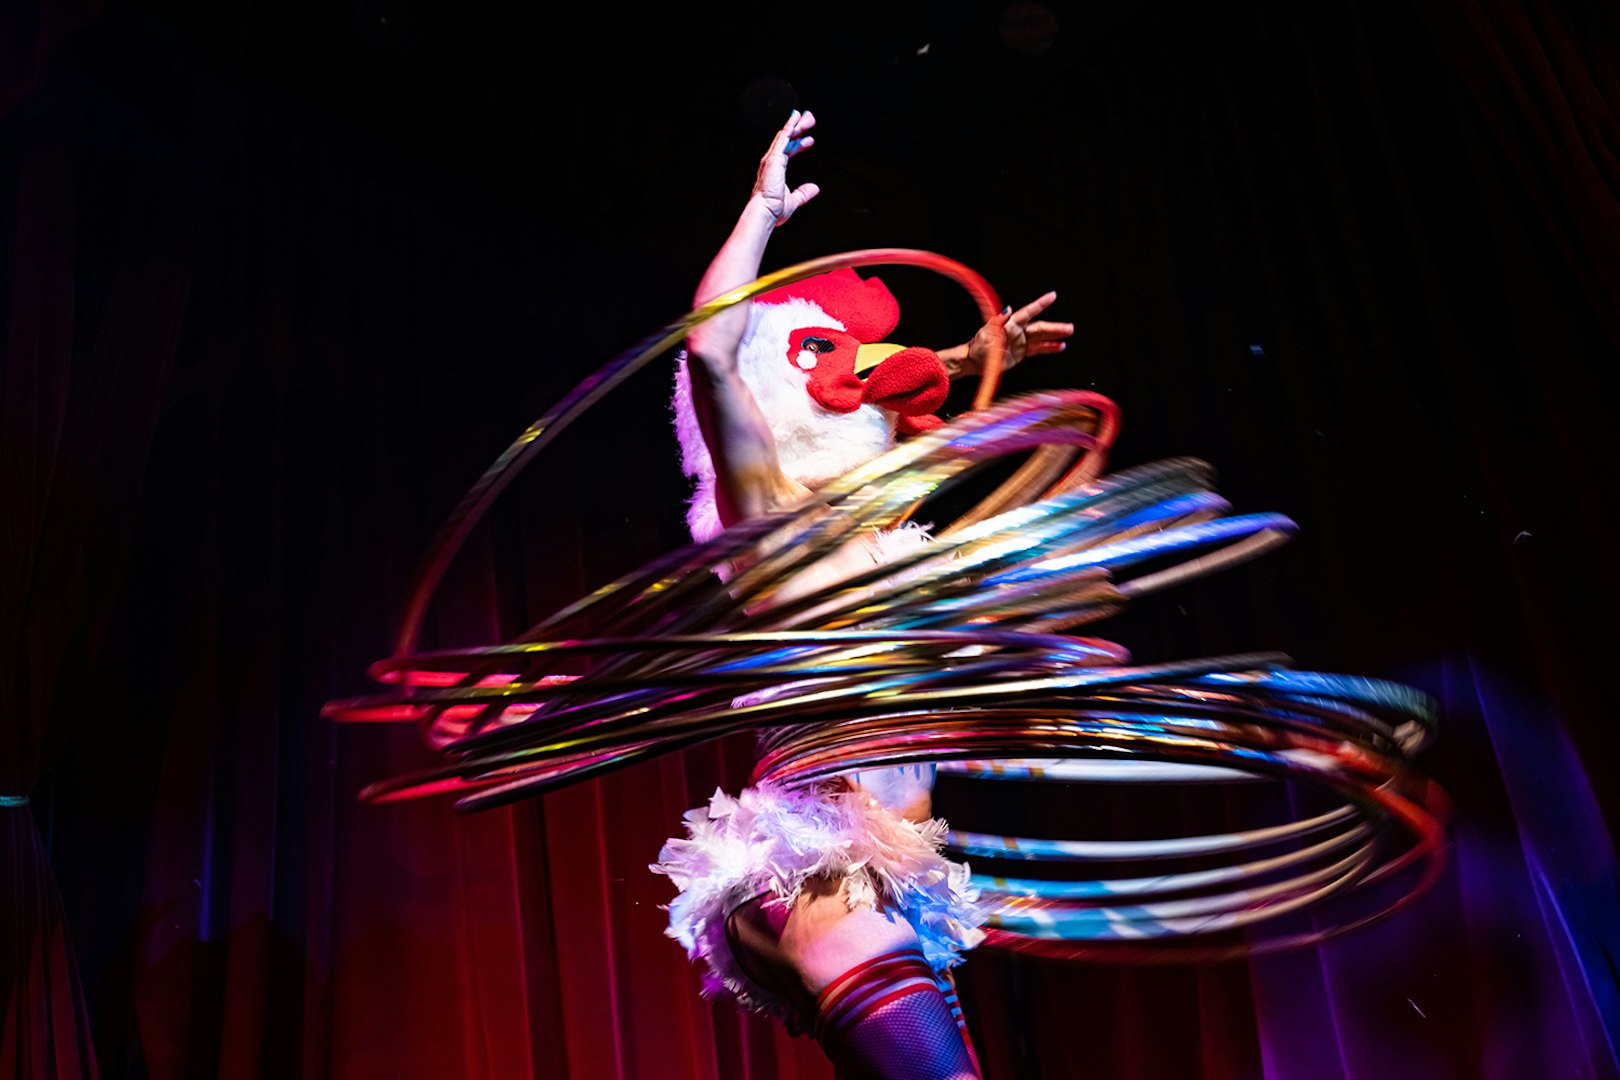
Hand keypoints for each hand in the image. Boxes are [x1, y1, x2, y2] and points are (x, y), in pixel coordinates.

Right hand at [751, 110, 820, 225]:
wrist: (764, 211)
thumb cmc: (774, 209)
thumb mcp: (794, 201)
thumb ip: (803, 193)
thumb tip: (815, 188)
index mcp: (775, 170)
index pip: (788, 152)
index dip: (799, 145)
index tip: (810, 140)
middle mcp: (772, 162)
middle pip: (787, 140)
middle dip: (799, 129)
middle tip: (810, 119)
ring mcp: (772, 158)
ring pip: (786, 136)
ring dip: (797, 124)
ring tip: (809, 116)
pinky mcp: (773, 157)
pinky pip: (783, 138)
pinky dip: (790, 126)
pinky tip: (796, 117)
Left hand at [961, 291, 1072, 375]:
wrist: (975, 361)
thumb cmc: (978, 347)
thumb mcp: (986, 335)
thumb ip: (998, 322)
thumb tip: (1008, 310)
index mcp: (1009, 325)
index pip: (1028, 313)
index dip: (1040, 305)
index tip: (1052, 296)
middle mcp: (1018, 331)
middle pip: (1039, 327)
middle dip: (1055, 327)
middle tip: (1069, 327)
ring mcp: (1021, 342)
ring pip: (1042, 338)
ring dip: (1055, 336)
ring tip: (1068, 333)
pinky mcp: (1021, 352)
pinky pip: (1038, 349)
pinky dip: (1049, 348)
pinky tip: (1060, 346)